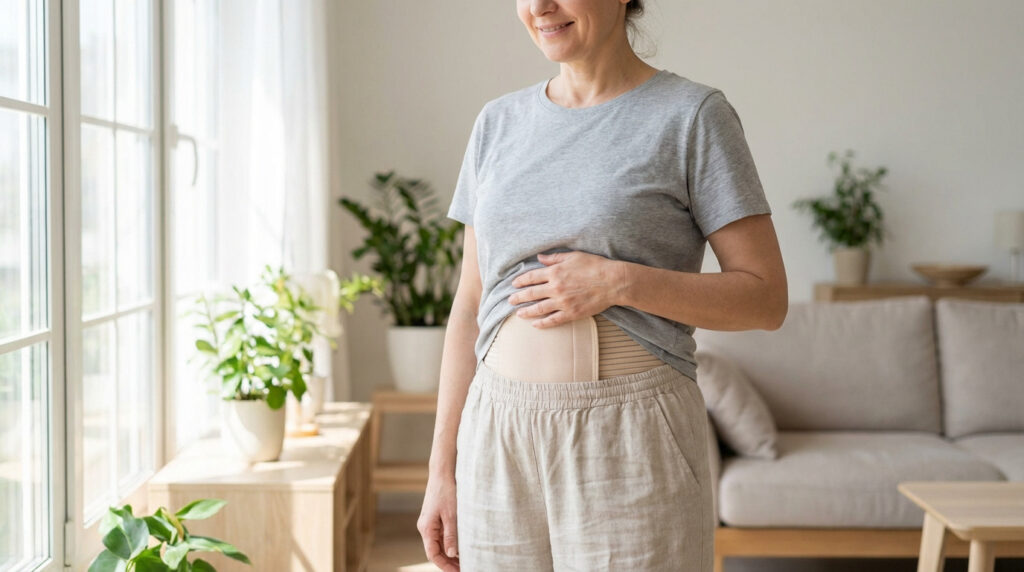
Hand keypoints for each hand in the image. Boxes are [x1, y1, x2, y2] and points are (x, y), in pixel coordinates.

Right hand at [418, 472, 459, 570]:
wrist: (443, 472)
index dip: (445, 566)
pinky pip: (442, 535)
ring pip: (439, 543)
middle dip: (449, 562)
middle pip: (436, 551)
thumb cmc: (446, 491)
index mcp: (426, 528)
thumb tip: (451, 555)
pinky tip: (462, 546)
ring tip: (466, 560)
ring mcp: (431, 522)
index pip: (433, 554)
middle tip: (465, 568)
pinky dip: (451, 542)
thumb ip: (451, 535)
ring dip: (450, 553)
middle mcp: (426, 527)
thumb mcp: (452, 515)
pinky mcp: (436, 517)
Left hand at [508, 251, 624, 327]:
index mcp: (555, 272)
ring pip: (538, 308)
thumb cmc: (595, 266)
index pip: (531, 277)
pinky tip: (535, 324)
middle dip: (518, 297)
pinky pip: (553, 320)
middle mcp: (555, 288)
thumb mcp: (573, 256)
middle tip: (510, 300)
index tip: (514, 284)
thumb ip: (555, 258)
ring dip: (526, 311)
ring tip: (518, 313)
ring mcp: (562, 302)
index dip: (521, 281)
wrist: (613, 282)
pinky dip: (542, 323)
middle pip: (531, 294)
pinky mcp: (571, 313)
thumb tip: (540, 257)